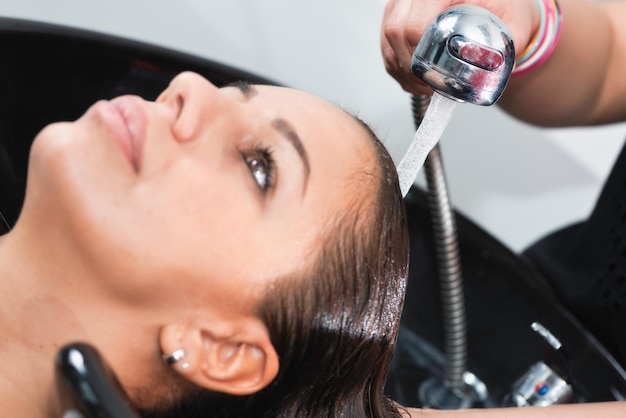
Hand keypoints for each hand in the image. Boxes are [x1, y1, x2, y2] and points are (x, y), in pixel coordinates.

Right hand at [380, 0, 538, 95]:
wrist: (497, 4)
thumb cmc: (505, 8)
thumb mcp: (512, 24)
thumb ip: (504, 46)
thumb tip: (491, 71)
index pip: (415, 22)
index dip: (418, 55)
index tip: (433, 76)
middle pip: (395, 30)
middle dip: (408, 67)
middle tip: (428, 85)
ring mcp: (402, 2)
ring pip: (387, 38)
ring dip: (402, 70)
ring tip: (424, 86)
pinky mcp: (395, 14)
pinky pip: (386, 44)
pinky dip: (397, 67)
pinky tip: (415, 80)